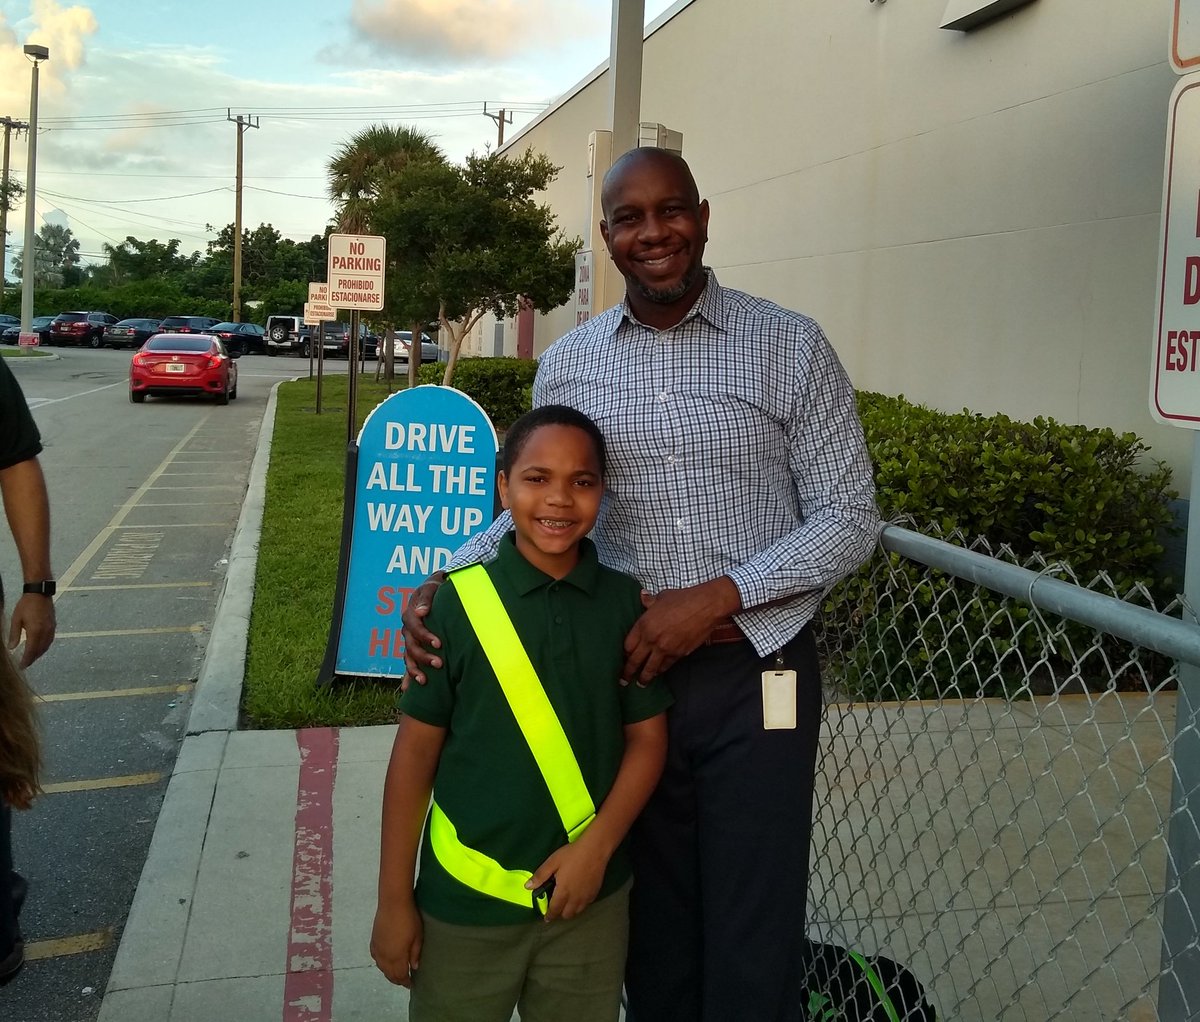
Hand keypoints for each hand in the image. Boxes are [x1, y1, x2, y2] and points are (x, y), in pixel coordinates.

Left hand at [9, 592, 55, 667]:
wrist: (40, 593)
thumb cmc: (26, 605)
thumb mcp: (16, 619)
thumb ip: (14, 634)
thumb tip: (12, 647)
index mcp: (35, 631)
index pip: (31, 650)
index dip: (27, 660)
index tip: (22, 666)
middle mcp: (45, 632)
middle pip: (40, 650)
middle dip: (33, 658)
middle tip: (26, 664)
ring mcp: (51, 629)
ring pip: (46, 646)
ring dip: (39, 653)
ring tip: (32, 657)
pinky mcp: (53, 626)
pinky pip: (50, 640)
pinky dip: (45, 646)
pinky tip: (40, 647)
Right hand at [370, 898, 422, 986]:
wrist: (393, 903)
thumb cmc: (409, 919)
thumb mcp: (418, 937)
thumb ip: (415, 954)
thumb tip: (414, 967)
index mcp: (397, 957)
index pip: (400, 976)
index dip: (405, 981)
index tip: (410, 984)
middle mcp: (385, 956)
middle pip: (389, 974)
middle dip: (397, 979)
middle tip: (404, 980)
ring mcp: (377, 949)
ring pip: (381, 967)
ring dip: (388, 972)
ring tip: (395, 973)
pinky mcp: (373, 940)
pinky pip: (375, 957)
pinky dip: (380, 963)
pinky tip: (384, 961)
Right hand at [401, 574, 445, 688]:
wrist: (435, 590)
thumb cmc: (435, 589)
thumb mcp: (430, 588)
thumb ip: (426, 599)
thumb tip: (420, 612)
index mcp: (410, 616)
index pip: (415, 628)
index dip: (425, 636)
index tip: (439, 644)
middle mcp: (407, 630)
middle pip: (411, 647)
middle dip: (424, 657)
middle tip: (439, 664)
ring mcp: (409, 640)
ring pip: (408, 658)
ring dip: (414, 670)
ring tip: (424, 681)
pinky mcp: (415, 648)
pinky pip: (409, 663)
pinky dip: (407, 676)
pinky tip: (407, 690)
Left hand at [526, 840, 607, 921]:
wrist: (595, 849)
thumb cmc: (572, 854)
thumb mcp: (553, 862)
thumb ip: (540, 876)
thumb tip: (528, 887)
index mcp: (563, 892)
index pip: (554, 910)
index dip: (549, 916)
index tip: (546, 918)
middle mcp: (575, 899)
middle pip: (567, 915)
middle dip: (560, 913)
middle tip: (556, 906)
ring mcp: (586, 897)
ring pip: (577, 912)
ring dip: (570, 910)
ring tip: (567, 902)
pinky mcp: (595, 893)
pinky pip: (586, 905)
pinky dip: (580, 904)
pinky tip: (578, 896)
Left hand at [622, 577, 740, 684]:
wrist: (706, 607)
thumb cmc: (684, 598)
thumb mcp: (662, 597)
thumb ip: (649, 601)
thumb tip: (643, 596)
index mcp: (644, 624)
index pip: (627, 645)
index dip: (624, 654)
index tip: (622, 658)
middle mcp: (652, 639)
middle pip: (635, 660)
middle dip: (628, 672)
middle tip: (623, 681)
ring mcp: (665, 648)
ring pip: (650, 668)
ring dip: (644, 677)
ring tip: (640, 684)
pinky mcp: (679, 654)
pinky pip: (666, 666)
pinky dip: (661, 670)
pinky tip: (658, 673)